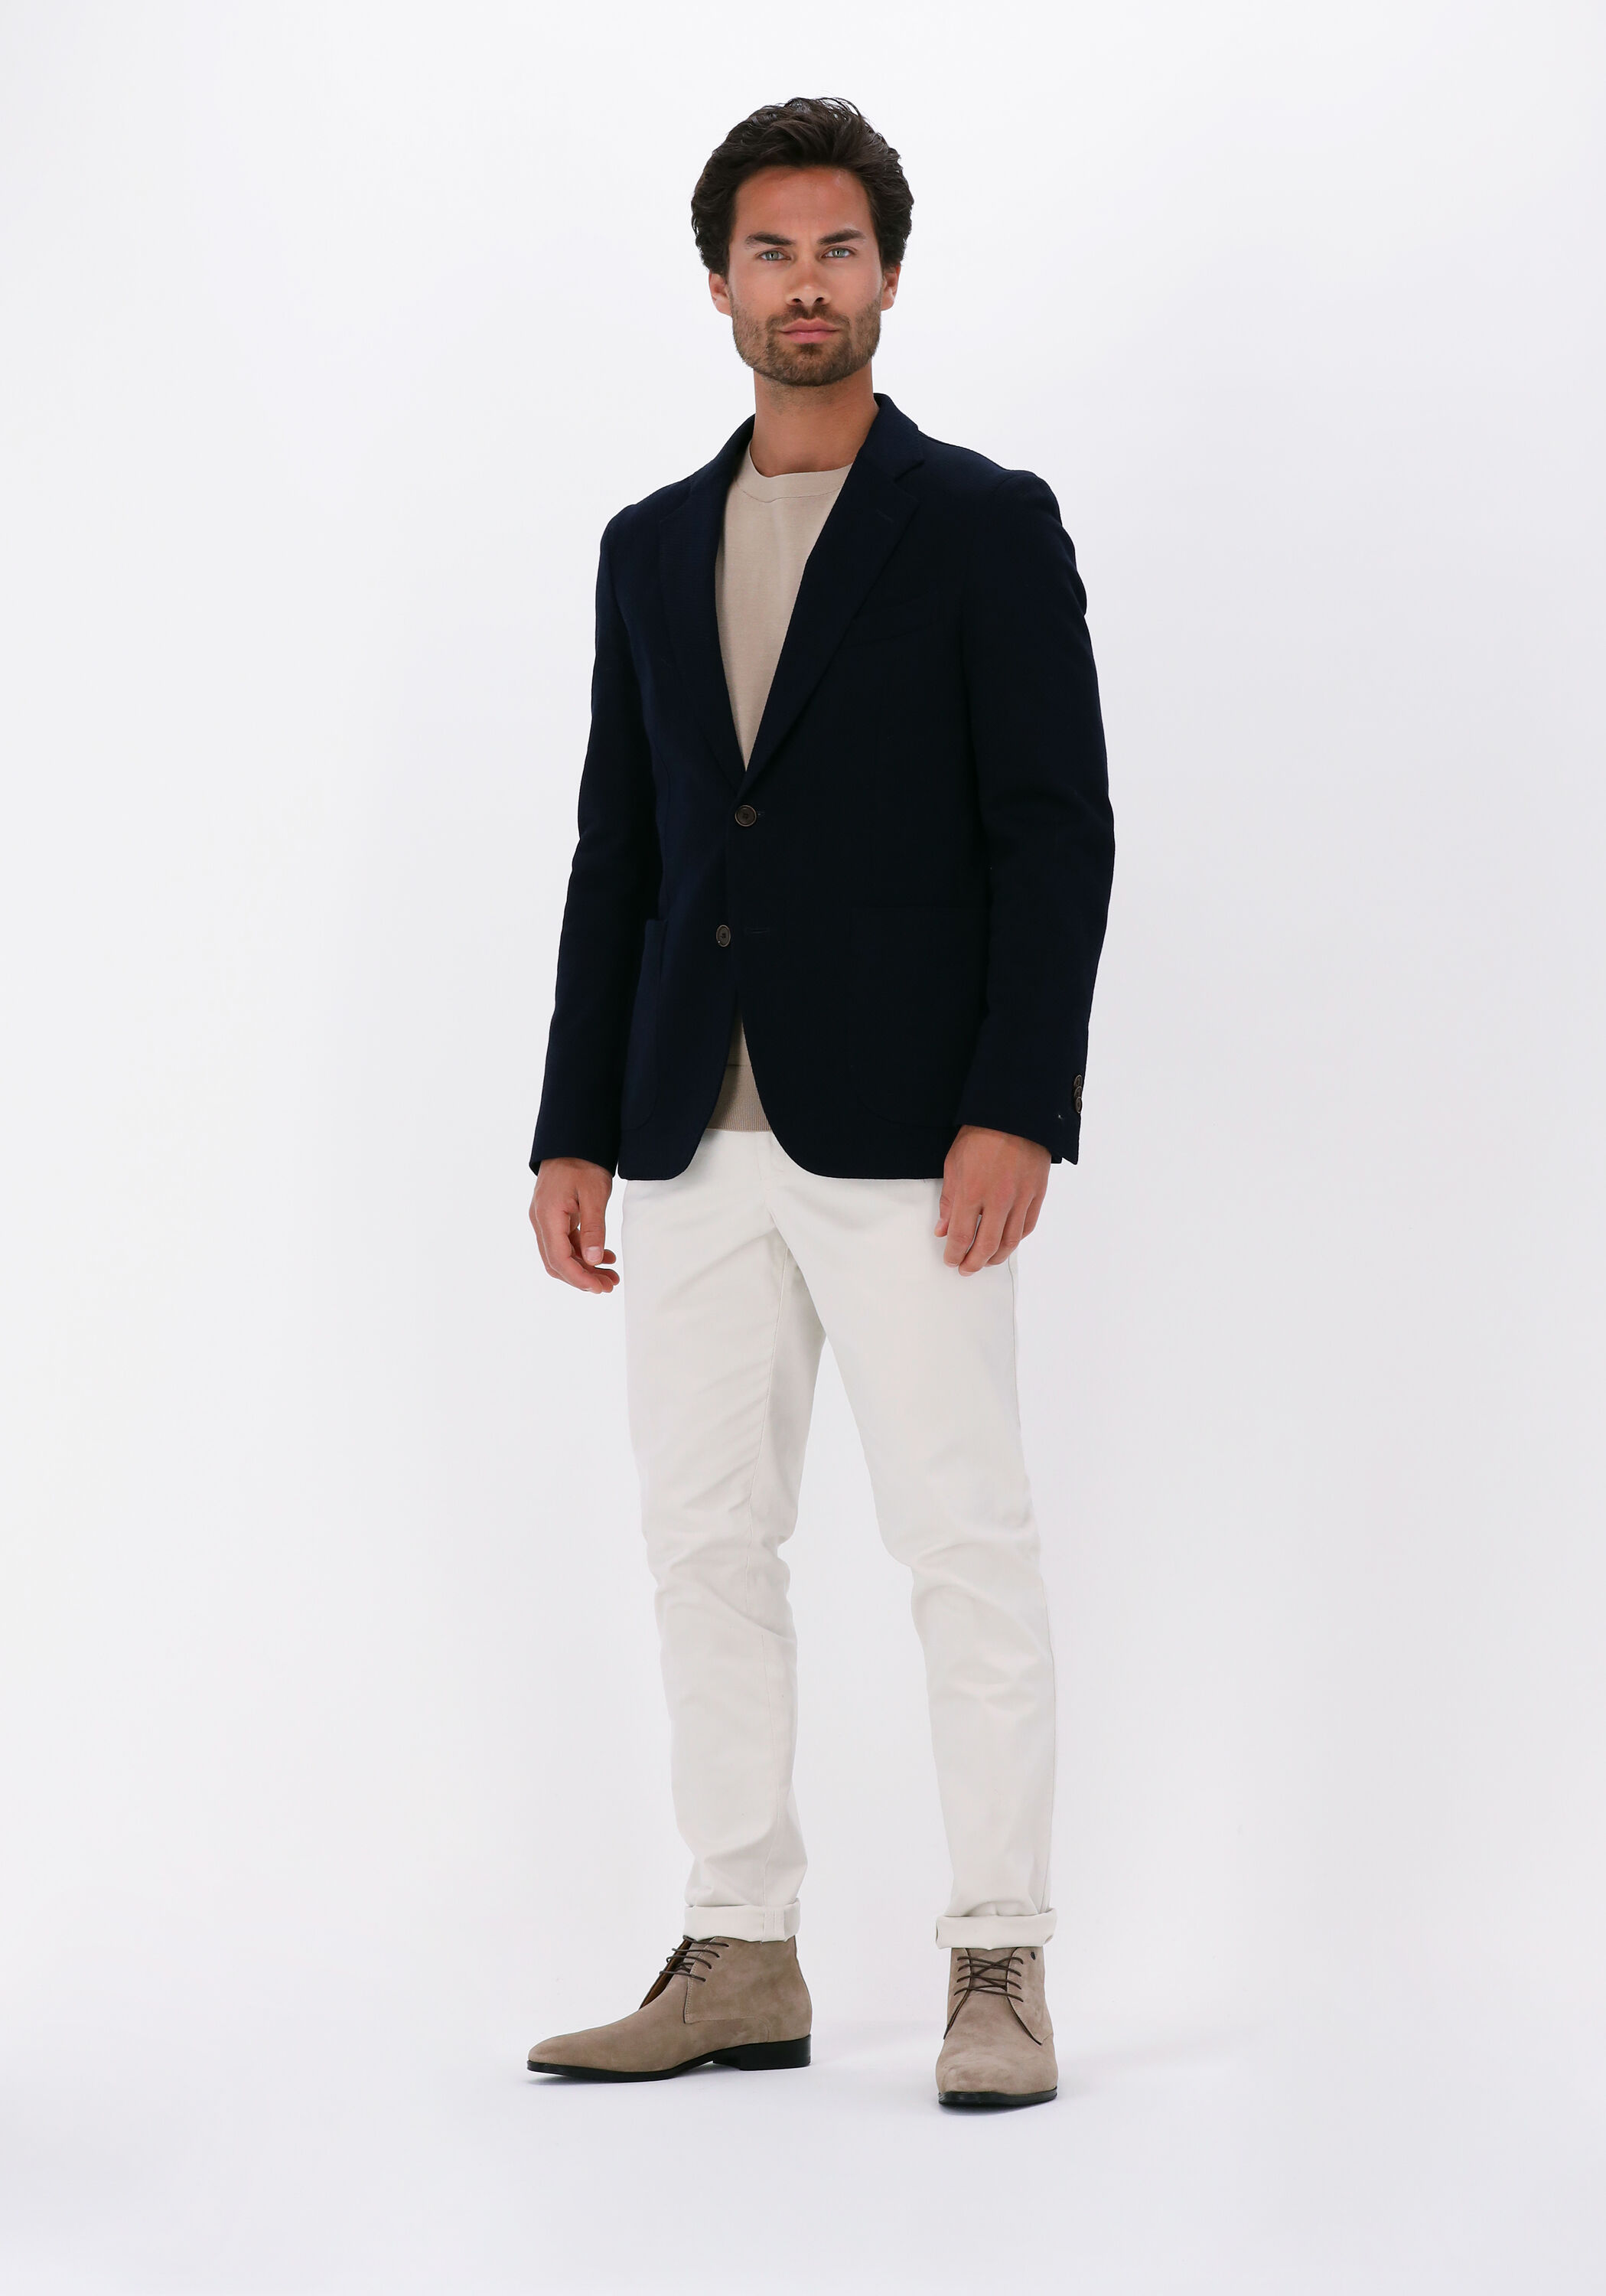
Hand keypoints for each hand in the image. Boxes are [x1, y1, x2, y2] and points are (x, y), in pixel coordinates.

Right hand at [530, 1158, 617, 1293]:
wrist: (573, 1140)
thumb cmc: (584, 1162)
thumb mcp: (595, 1194)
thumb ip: (594, 1228)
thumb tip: (593, 1260)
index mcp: (547, 1215)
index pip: (558, 1259)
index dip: (579, 1278)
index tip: (599, 1288)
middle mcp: (540, 1220)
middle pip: (556, 1262)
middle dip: (582, 1278)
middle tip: (609, 1285)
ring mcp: (544, 1218)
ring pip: (560, 1254)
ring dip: (584, 1267)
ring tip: (611, 1275)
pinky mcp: (553, 1216)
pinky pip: (564, 1242)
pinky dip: (582, 1252)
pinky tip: (604, 1257)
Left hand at [935, 1126, 1049, 1271]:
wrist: (1014, 1115)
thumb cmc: (980, 1135)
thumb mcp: (954, 1165)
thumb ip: (949, 1201)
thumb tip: (943, 1229)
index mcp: (972, 1192)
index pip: (962, 1237)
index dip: (955, 1254)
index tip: (951, 1260)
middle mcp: (998, 1200)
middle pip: (986, 1246)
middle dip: (974, 1263)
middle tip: (966, 1268)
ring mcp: (1021, 1198)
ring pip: (1010, 1242)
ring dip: (996, 1257)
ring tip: (986, 1261)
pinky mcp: (1037, 1194)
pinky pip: (1027, 1226)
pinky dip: (1016, 1239)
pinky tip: (1007, 1243)